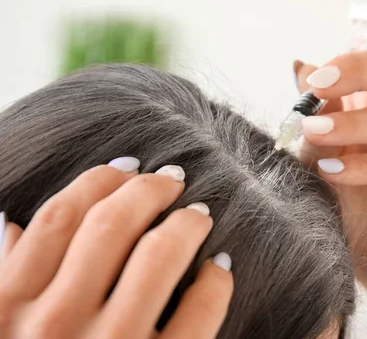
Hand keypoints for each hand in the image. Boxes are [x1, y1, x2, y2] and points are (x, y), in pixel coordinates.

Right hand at [0, 159, 232, 338]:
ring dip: (187, 223)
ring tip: (200, 214)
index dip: (99, 179)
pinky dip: (216, 281)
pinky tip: (220, 270)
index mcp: (6, 308)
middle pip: (111, 222)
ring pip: (158, 253)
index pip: (59, 216)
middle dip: (149, 189)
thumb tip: (4, 224)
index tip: (129, 167)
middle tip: (173, 179)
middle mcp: (53, 324)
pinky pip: (199, 310)